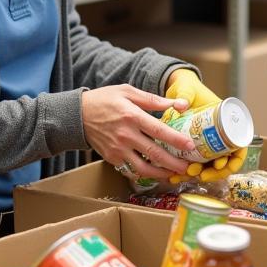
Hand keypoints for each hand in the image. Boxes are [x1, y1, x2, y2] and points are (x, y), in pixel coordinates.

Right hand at [81, 84, 195, 180]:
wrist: (76, 115)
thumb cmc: (104, 100)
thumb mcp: (128, 92)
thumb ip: (154, 100)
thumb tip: (179, 104)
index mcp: (132, 116)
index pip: (159, 130)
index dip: (176, 140)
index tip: (190, 146)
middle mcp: (126, 135)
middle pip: (154, 153)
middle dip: (173, 163)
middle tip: (188, 168)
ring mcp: (118, 149)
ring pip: (144, 168)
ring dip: (161, 173)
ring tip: (174, 174)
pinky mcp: (112, 158)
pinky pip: (132, 169)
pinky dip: (145, 173)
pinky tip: (157, 171)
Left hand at [163, 69, 247, 179]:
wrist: (176, 90)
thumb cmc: (187, 88)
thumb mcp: (188, 89)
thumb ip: (185, 94)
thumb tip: (182, 105)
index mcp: (227, 123)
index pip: (239, 148)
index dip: (232, 161)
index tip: (219, 165)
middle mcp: (219, 136)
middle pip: (224, 162)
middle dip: (212, 173)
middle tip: (199, 175)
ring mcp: (206, 143)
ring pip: (207, 167)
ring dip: (197, 175)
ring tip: (183, 176)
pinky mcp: (192, 148)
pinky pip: (193, 164)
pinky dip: (185, 172)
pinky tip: (174, 177)